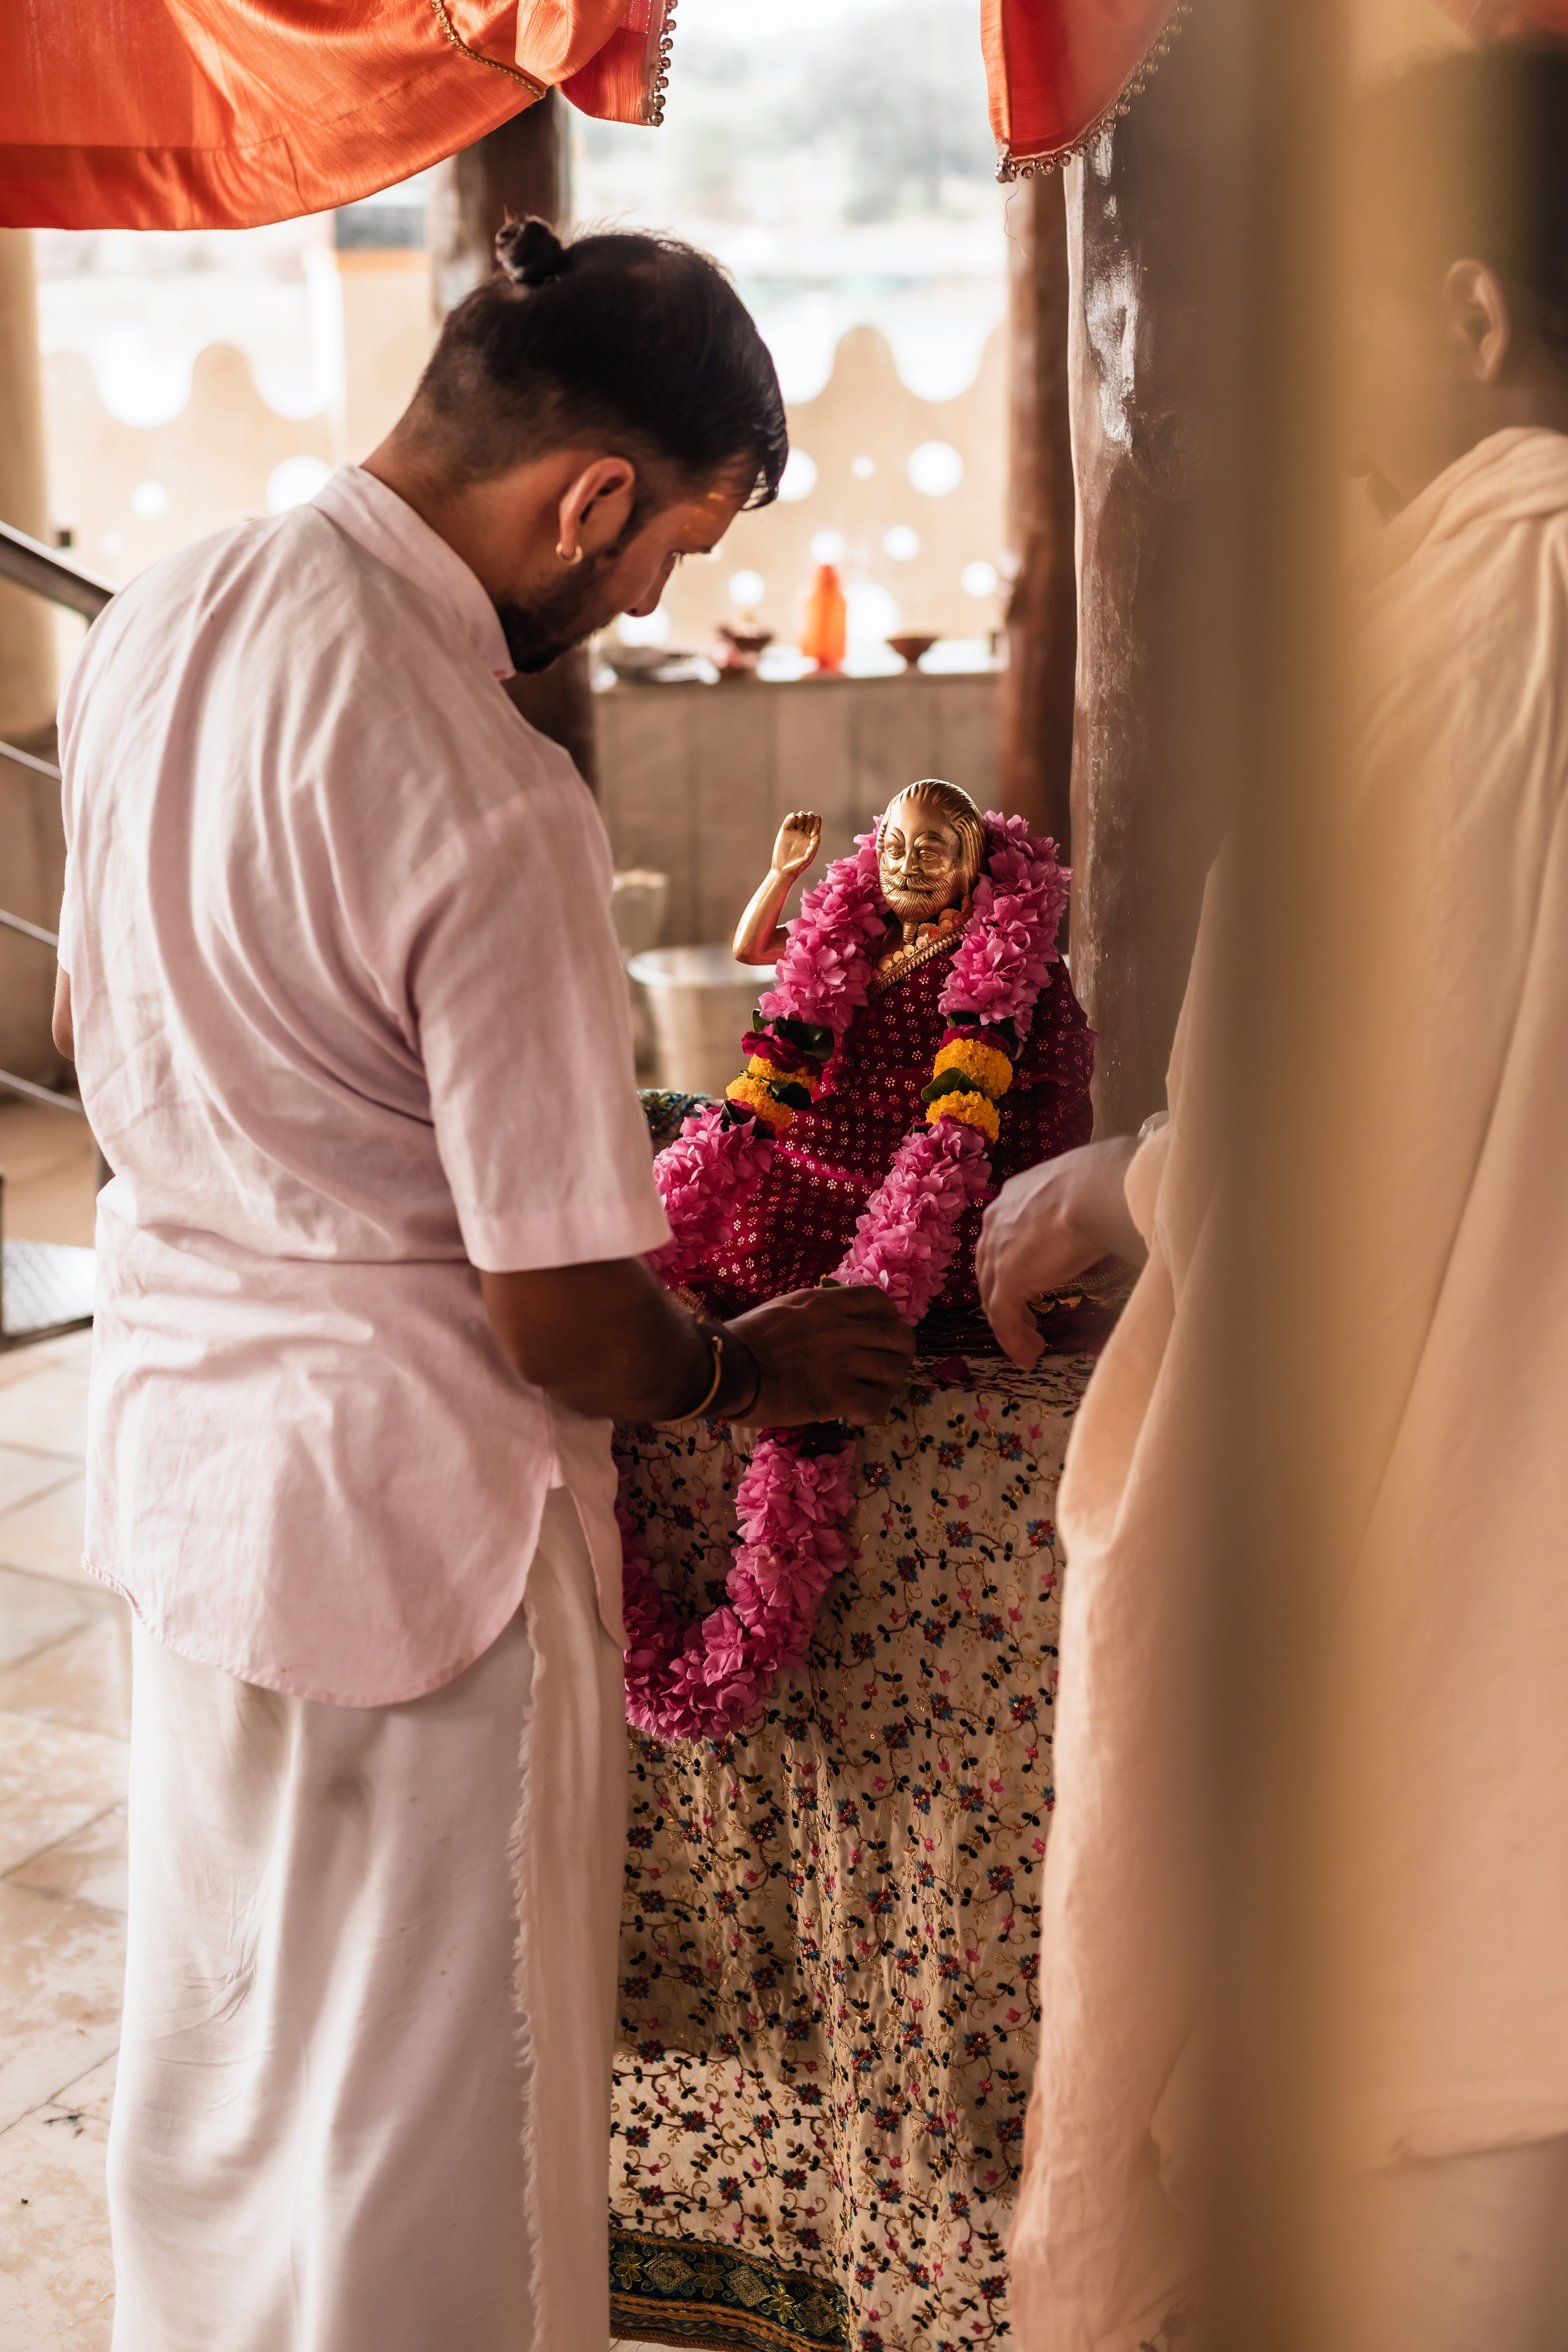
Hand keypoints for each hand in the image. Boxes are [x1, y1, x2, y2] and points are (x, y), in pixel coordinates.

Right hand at [727, 1284, 914, 1426]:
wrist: (728, 1369)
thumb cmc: (743, 1340)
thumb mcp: (784, 1309)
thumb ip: (814, 1312)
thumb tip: (827, 1320)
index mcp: (827, 1303)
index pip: (881, 1303)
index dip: (889, 1321)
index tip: (879, 1336)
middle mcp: (844, 1328)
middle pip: (900, 1338)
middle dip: (899, 1356)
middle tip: (883, 1371)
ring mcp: (844, 1361)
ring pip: (894, 1371)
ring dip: (888, 1386)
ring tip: (870, 1396)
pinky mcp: (838, 1395)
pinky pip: (877, 1403)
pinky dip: (873, 1412)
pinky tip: (855, 1416)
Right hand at [770, 812, 821, 881]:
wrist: (782, 870)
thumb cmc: (797, 867)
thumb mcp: (808, 858)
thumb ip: (814, 846)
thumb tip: (818, 835)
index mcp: (812, 839)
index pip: (817, 826)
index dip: (818, 820)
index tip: (817, 817)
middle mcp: (803, 834)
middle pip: (809, 819)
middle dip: (809, 817)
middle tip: (806, 823)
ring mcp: (794, 832)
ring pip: (800, 817)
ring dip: (801, 816)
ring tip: (799, 825)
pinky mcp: (784, 831)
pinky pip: (789, 819)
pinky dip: (791, 817)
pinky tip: (793, 818)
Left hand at [977, 1136, 1145, 1367]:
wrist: (1097, 1189)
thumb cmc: (1104, 1183)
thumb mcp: (1081, 1192)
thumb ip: (1077, 1209)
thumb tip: (1103, 1216)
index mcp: (1013, 1197)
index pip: (1002, 1240)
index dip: (1012, 1268)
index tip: (1030, 1288)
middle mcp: (996, 1222)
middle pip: (991, 1270)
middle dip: (1006, 1300)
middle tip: (1027, 1324)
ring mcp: (998, 1252)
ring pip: (994, 1298)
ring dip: (1011, 1327)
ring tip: (1031, 1347)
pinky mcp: (1007, 1279)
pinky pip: (1003, 1318)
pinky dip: (1012, 1341)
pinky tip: (1027, 1357)